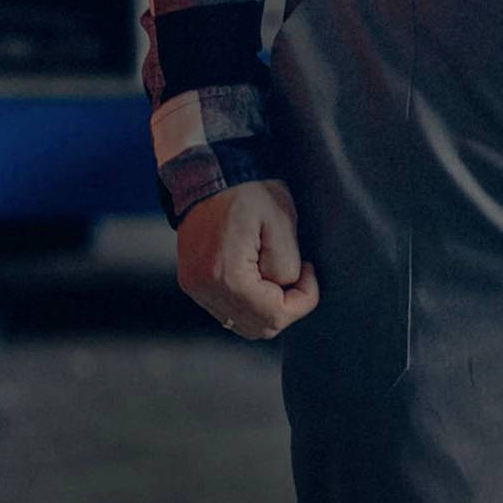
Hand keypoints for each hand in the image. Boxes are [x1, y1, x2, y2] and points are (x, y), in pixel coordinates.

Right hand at [176, 180, 320, 340]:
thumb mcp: (280, 219)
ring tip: (275, 273)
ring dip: (266, 308)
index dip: (303, 300)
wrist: (206, 174)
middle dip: (285, 306)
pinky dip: (248, 303)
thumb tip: (288, 288)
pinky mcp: (192, 282)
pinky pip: (227, 310)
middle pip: (259, 327)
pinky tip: (257, 276)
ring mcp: (195, 288)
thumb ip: (287, 264)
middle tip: (297, 275)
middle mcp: (206, 289)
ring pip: (242, 324)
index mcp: (228, 276)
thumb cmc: (245, 191)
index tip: (309, 272)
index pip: (276, 316)